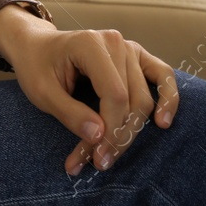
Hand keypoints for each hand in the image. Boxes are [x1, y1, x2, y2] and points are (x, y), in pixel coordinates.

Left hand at [0, 6, 179, 174]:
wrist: (36, 46)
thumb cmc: (36, 67)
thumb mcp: (41, 92)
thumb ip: (69, 113)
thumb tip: (99, 136)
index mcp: (90, 44)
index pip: (115, 95)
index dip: (111, 131)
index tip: (98, 158)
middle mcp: (115, 42)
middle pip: (132, 100)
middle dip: (118, 136)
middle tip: (98, 162)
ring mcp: (129, 47)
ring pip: (145, 98)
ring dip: (132, 130)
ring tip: (114, 153)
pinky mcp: (137, 56)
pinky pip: (163, 76)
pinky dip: (168, 99)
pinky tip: (162, 122)